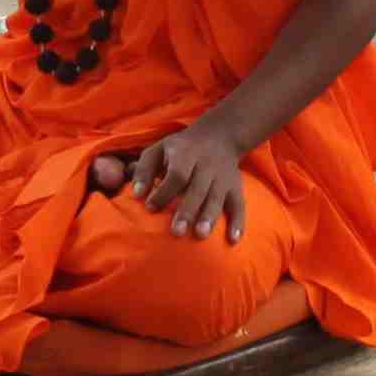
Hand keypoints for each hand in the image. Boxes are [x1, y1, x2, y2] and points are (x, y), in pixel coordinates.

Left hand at [87, 122, 247, 244]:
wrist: (219, 135)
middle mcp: (207, 165)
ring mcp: (223, 177)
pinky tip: (233, 240)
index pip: (177, 175)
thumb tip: (137, 194)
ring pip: (217, 198)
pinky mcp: (236, 187)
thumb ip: (144, 170)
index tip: (150, 208)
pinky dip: (238, 222)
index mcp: (186, 154)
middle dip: (187, 210)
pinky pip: (239, 205)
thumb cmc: (180, 148)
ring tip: (200, 235)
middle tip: (176, 232)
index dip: (164, 192)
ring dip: (209, 217)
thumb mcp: (159, 149)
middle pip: (198, 189)